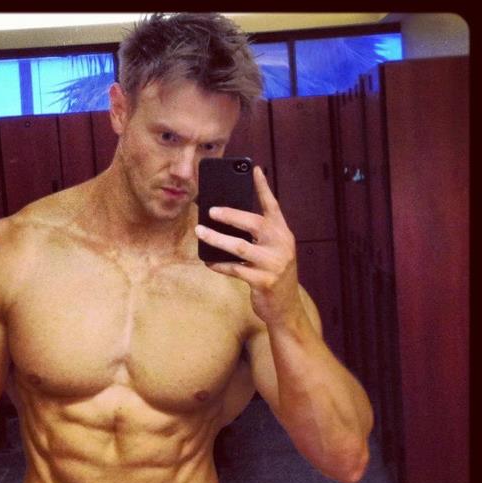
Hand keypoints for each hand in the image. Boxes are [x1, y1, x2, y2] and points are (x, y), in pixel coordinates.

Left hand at [195, 166, 302, 327]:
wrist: (286, 308)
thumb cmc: (273, 276)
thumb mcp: (273, 253)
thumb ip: (258, 238)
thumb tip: (225, 223)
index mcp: (283, 234)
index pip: (273, 206)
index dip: (263, 187)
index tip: (254, 168)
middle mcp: (281, 245)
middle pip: (253, 224)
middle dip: (230, 215)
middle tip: (210, 209)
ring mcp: (274, 264)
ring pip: (240, 247)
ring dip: (217, 239)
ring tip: (200, 232)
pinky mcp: (263, 281)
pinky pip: (235, 270)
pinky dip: (219, 265)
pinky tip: (208, 261)